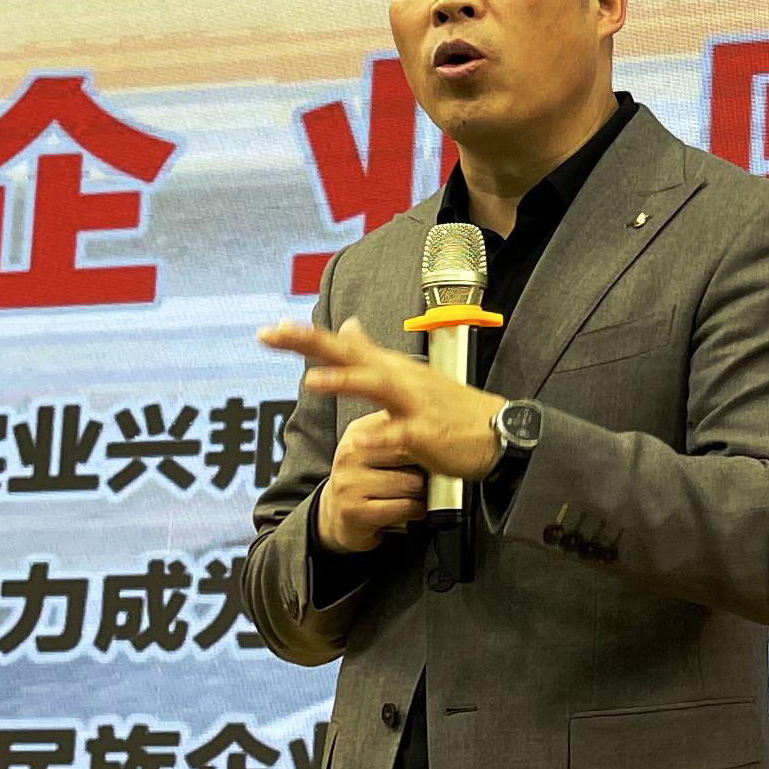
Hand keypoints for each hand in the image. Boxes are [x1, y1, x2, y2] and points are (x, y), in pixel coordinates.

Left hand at [263, 316, 505, 506]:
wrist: (496, 432)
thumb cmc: (448, 407)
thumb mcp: (406, 375)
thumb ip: (371, 353)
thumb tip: (346, 327)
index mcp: (390, 368)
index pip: (342, 346)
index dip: (306, 338)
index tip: (271, 330)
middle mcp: (400, 379)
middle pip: (352, 355)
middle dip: (313, 344)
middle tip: (277, 334)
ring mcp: (414, 405)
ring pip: (377, 387)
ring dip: (346, 381)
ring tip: (313, 380)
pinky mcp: (427, 433)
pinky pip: (400, 435)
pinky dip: (381, 437)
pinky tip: (361, 442)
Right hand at [314, 410, 428, 554]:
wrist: (336, 514)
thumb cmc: (366, 480)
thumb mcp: (377, 448)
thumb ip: (399, 431)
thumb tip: (433, 419)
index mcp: (359, 432)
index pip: (404, 425)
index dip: (425, 442)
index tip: (433, 449)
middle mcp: (350, 454)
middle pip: (412, 454)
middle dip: (425, 469)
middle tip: (422, 476)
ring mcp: (350, 483)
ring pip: (413, 484)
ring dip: (422, 493)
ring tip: (412, 494)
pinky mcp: (355, 511)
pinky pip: (405, 507)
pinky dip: (416, 510)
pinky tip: (410, 508)